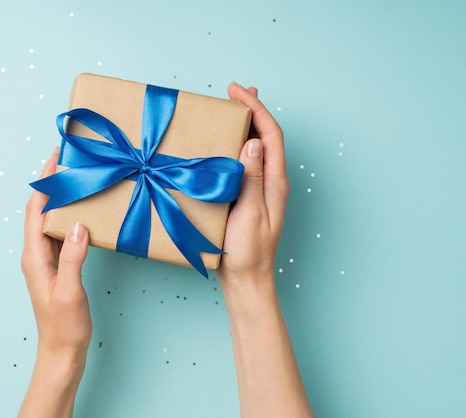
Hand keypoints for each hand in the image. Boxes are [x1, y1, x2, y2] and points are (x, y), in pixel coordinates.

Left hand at [19, 148, 90, 417]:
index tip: (56, 157)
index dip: (45, 182)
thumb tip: (78, 225)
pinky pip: (62, 233)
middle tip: (70, 160)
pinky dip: (71, 217)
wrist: (62, 352)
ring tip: (79, 179)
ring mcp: (46, 260)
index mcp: (34, 256)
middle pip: (41, 209)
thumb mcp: (70, 292)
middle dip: (53, 182)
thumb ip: (73, 258)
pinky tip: (85, 212)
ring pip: (52, 220)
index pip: (36, 209)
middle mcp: (36, 254)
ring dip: (63, 198)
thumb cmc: (64, 326)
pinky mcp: (58, 266)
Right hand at [217, 82, 289, 283]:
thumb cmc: (248, 252)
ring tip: (231, 108)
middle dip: (253, 110)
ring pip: (256, 148)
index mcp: (275, 182)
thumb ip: (252, 178)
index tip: (238, 92)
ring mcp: (260, 189)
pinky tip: (222, 144)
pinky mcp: (247, 196)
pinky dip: (235, 145)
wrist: (246, 280)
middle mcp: (271, 181)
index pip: (271, 136)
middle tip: (235, 91)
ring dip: (245, 125)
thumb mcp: (250, 213)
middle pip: (266, 136)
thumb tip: (254, 142)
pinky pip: (244, 162)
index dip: (256, 109)